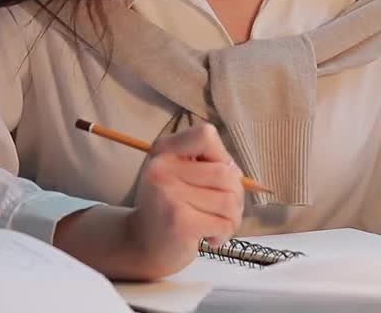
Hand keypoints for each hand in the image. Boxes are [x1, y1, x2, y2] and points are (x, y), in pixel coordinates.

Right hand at [123, 123, 245, 278]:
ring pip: (229, 200)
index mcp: (164, 150)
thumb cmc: (172, 207)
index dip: (222, 157)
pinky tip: (210, 238)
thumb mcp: (182, 175)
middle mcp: (162, 168)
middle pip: (226, 173)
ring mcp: (169, 195)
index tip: (215, 177)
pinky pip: (224, 223)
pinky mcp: (179, 222)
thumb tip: (237, 173)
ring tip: (217, 224)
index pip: (206, 135)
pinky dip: (225, 234)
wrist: (143, 246)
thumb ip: (209, 164)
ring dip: (232, 218)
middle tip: (222, 211)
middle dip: (236, 195)